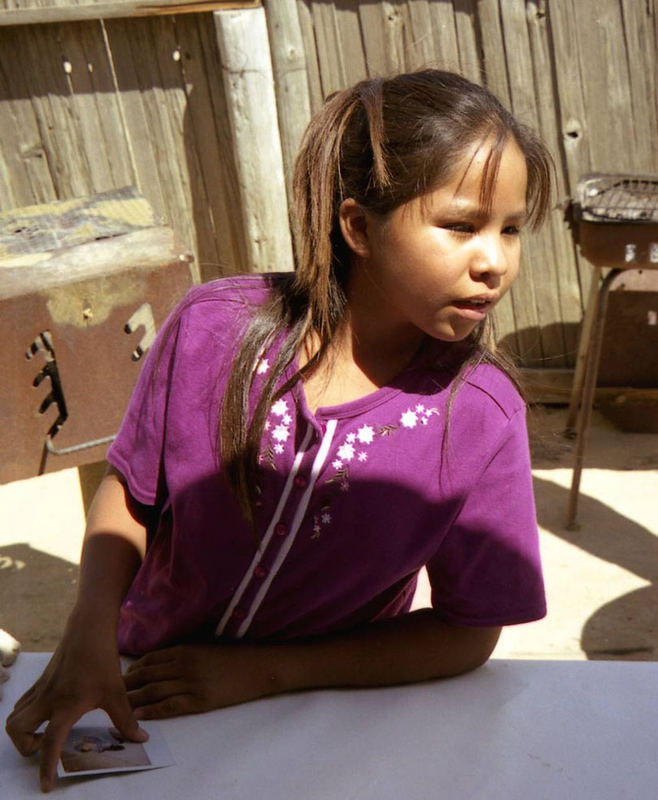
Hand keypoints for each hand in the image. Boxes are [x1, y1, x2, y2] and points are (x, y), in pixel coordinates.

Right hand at [5, 618, 147, 793]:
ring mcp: (42, 688)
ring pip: (15, 715)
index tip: (46, 786)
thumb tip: (140, 739)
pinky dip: (27, 714)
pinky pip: (23, 702)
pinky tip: (48, 712)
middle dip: (25, 746)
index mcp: (66, 706)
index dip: (46, 767)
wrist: (89, 627)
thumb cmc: (102, 659)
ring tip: (47, 730)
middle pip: (16, 729)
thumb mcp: (117, 692)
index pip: (50, 744)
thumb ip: (126, 719)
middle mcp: (47, 699)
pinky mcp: (42, 680)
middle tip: (46, 745)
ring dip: (24, 730)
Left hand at [124, 643, 279, 718]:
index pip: (149, 659)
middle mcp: (183, 665)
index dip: (133, 669)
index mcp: (184, 650)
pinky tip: (140, 714)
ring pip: (154, 691)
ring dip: (134, 699)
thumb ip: (184, 653)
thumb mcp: (205, 648)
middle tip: (112, 692)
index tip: (122, 677)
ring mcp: (191, 683)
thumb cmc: (233, 655)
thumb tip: (162, 662)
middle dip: (128, 684)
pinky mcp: (199, 700)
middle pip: (147, 675)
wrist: (257, 666)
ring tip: (120, 705)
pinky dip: (152, 710)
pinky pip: (170, 706)